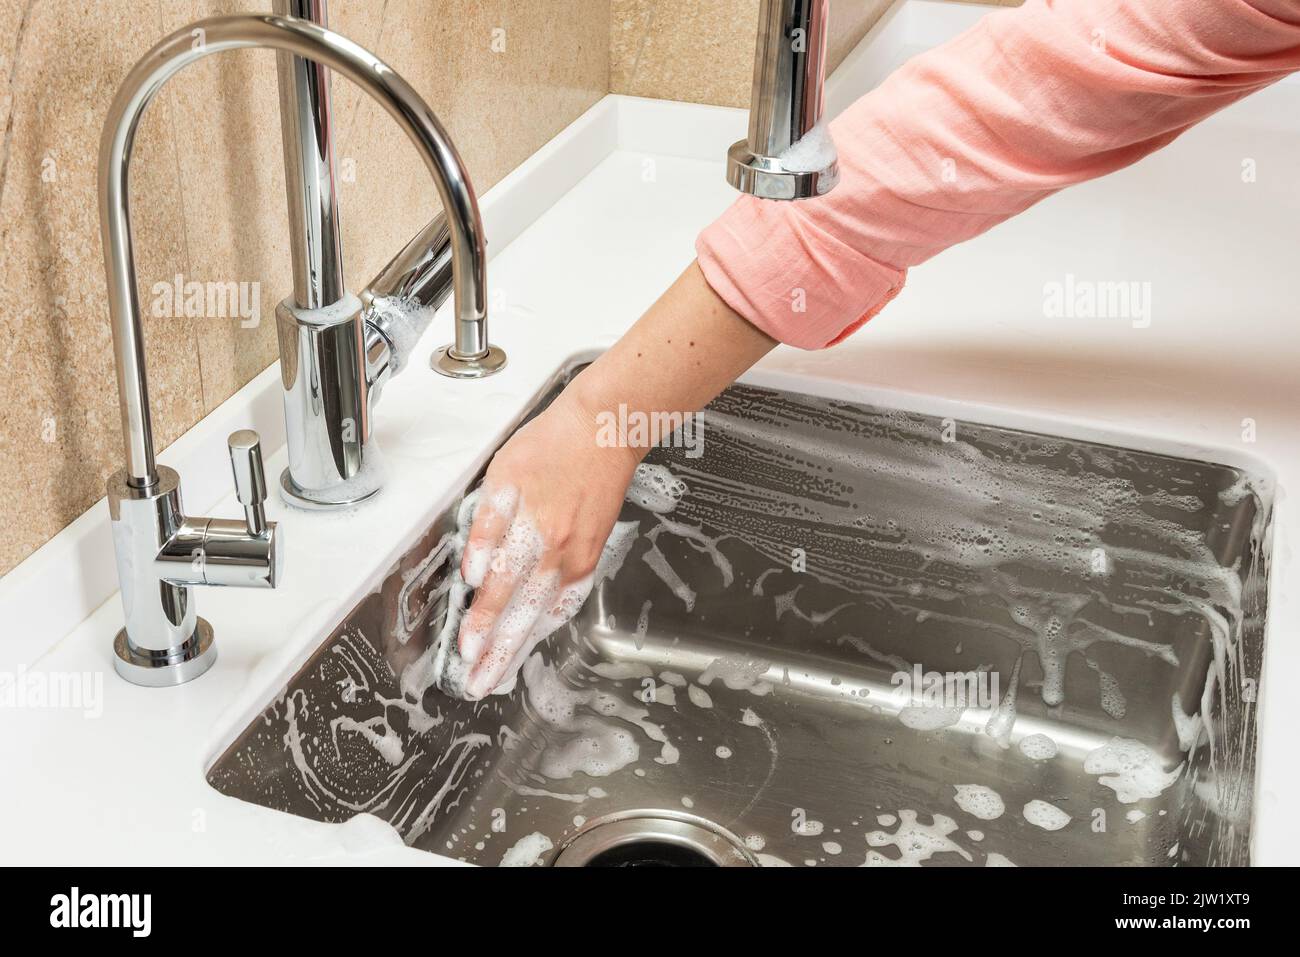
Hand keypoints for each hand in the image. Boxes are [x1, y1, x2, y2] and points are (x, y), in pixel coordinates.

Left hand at [454, 261, 774, 698]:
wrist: (606, 430)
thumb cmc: (553, 444)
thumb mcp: (504, 474)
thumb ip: (487, 526)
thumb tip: (477, 573)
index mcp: (533, 533)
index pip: (499, 592)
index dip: (481, 626)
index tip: (466, 653)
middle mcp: (558, 553)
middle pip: (523, 615)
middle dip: (499, 654)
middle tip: (482, 684)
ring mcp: (578, 557)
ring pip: (546, 613)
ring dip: (523, 646)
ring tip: (504, 672)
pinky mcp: (591, 553)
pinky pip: (569, 598)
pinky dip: (552, 621)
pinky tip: (540, 634)